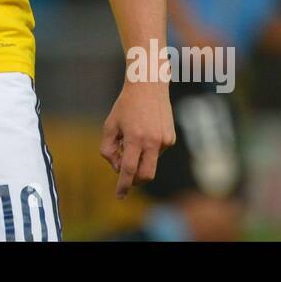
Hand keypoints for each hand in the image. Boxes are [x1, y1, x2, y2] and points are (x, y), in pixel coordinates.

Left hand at [99, 79, 175, 198]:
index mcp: (135, 138)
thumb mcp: (110, 125)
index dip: (123, 185)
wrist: (148, 85)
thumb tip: (117, 167)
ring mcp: (165, 141)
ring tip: (132, 137)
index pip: (129, 169)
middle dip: (135, 180)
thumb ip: (108, 148)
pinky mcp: (171, 138)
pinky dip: (148, 149)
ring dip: (140, 158)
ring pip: (151, 162)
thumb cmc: (125, 105)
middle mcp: (153, 141)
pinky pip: (158, 152)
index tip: (120, 196)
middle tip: (125, 176)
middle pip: (146, 175)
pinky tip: (144, 132)